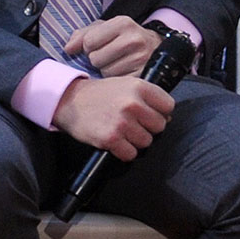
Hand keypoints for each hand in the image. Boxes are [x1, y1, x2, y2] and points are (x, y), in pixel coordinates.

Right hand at [51, 76, 173, 161]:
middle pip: (160, 126)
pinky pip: (131, 154)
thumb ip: (148, 97)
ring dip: (136, 140)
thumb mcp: (127, 84)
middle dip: (148, 127)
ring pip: (146, 141)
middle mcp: (133, 104)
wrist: (70, 101)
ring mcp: (122, 122)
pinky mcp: (111, 139)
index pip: (168, 106)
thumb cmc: (100, 94)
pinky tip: (116, 141)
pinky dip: (124, 152)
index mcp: (140, 87)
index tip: (151, 113)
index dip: (161, 112)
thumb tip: (167, 117)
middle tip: (134, 124)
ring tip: (122, 131)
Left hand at [65, 16, 162, 76]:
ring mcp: (141, 58)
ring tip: (118, 64)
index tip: (100, 45)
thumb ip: (83, 34)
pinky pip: (117, 83)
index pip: (88, 41)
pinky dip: (117, 80)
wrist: (156, 48)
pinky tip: (124, 72)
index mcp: (123, 23)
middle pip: (95, 58)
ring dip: (108, 71)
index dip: (89, 46)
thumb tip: (68, 49)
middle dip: (99, 59)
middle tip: (110, 56)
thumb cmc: (124, 38)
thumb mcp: (106, 29)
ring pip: (106, 72)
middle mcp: (134, 39)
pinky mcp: (143, 74)